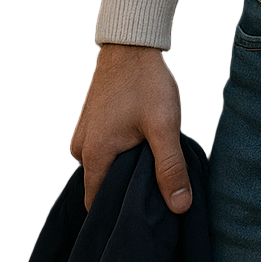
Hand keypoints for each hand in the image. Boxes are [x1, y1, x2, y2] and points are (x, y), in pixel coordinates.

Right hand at [70, 44, 191, 212]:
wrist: (131, 45)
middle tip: (159, 191)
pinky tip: (144, 147)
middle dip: (128, 193)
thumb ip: (170, 167)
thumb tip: (179, 207)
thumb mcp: (164, 125)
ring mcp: (84, 137)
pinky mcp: (92, 126)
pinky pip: (106, 153)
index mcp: (93, 156)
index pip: (98, 206)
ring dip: (128, 171)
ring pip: (106, 169)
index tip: (147, 216)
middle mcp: (81, 150)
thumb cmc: (146, 83)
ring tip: (154, 164)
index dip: (121, 215)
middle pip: (102, 189)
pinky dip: (123, 155)